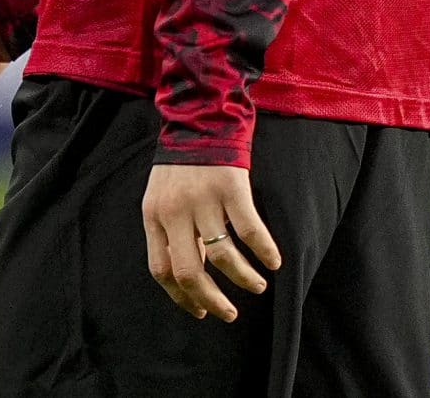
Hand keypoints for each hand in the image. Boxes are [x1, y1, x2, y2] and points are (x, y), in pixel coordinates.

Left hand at [142, 163, 282, 320]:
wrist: (200, 116)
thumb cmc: (182, 162)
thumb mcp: (163, 197)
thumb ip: (173, 232)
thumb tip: (196, 273)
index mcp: (154, 216)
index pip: (162, 271)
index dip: (181, 297)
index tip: (201, 311)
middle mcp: (175, 211)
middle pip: (191, 271)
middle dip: (212, 300)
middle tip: (229, 314)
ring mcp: (204, 199)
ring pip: (224, 256)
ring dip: (243, 279)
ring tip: (258, 286)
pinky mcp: (231, 187)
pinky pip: (250, 229)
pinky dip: (264, 251)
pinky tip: (274, 261)